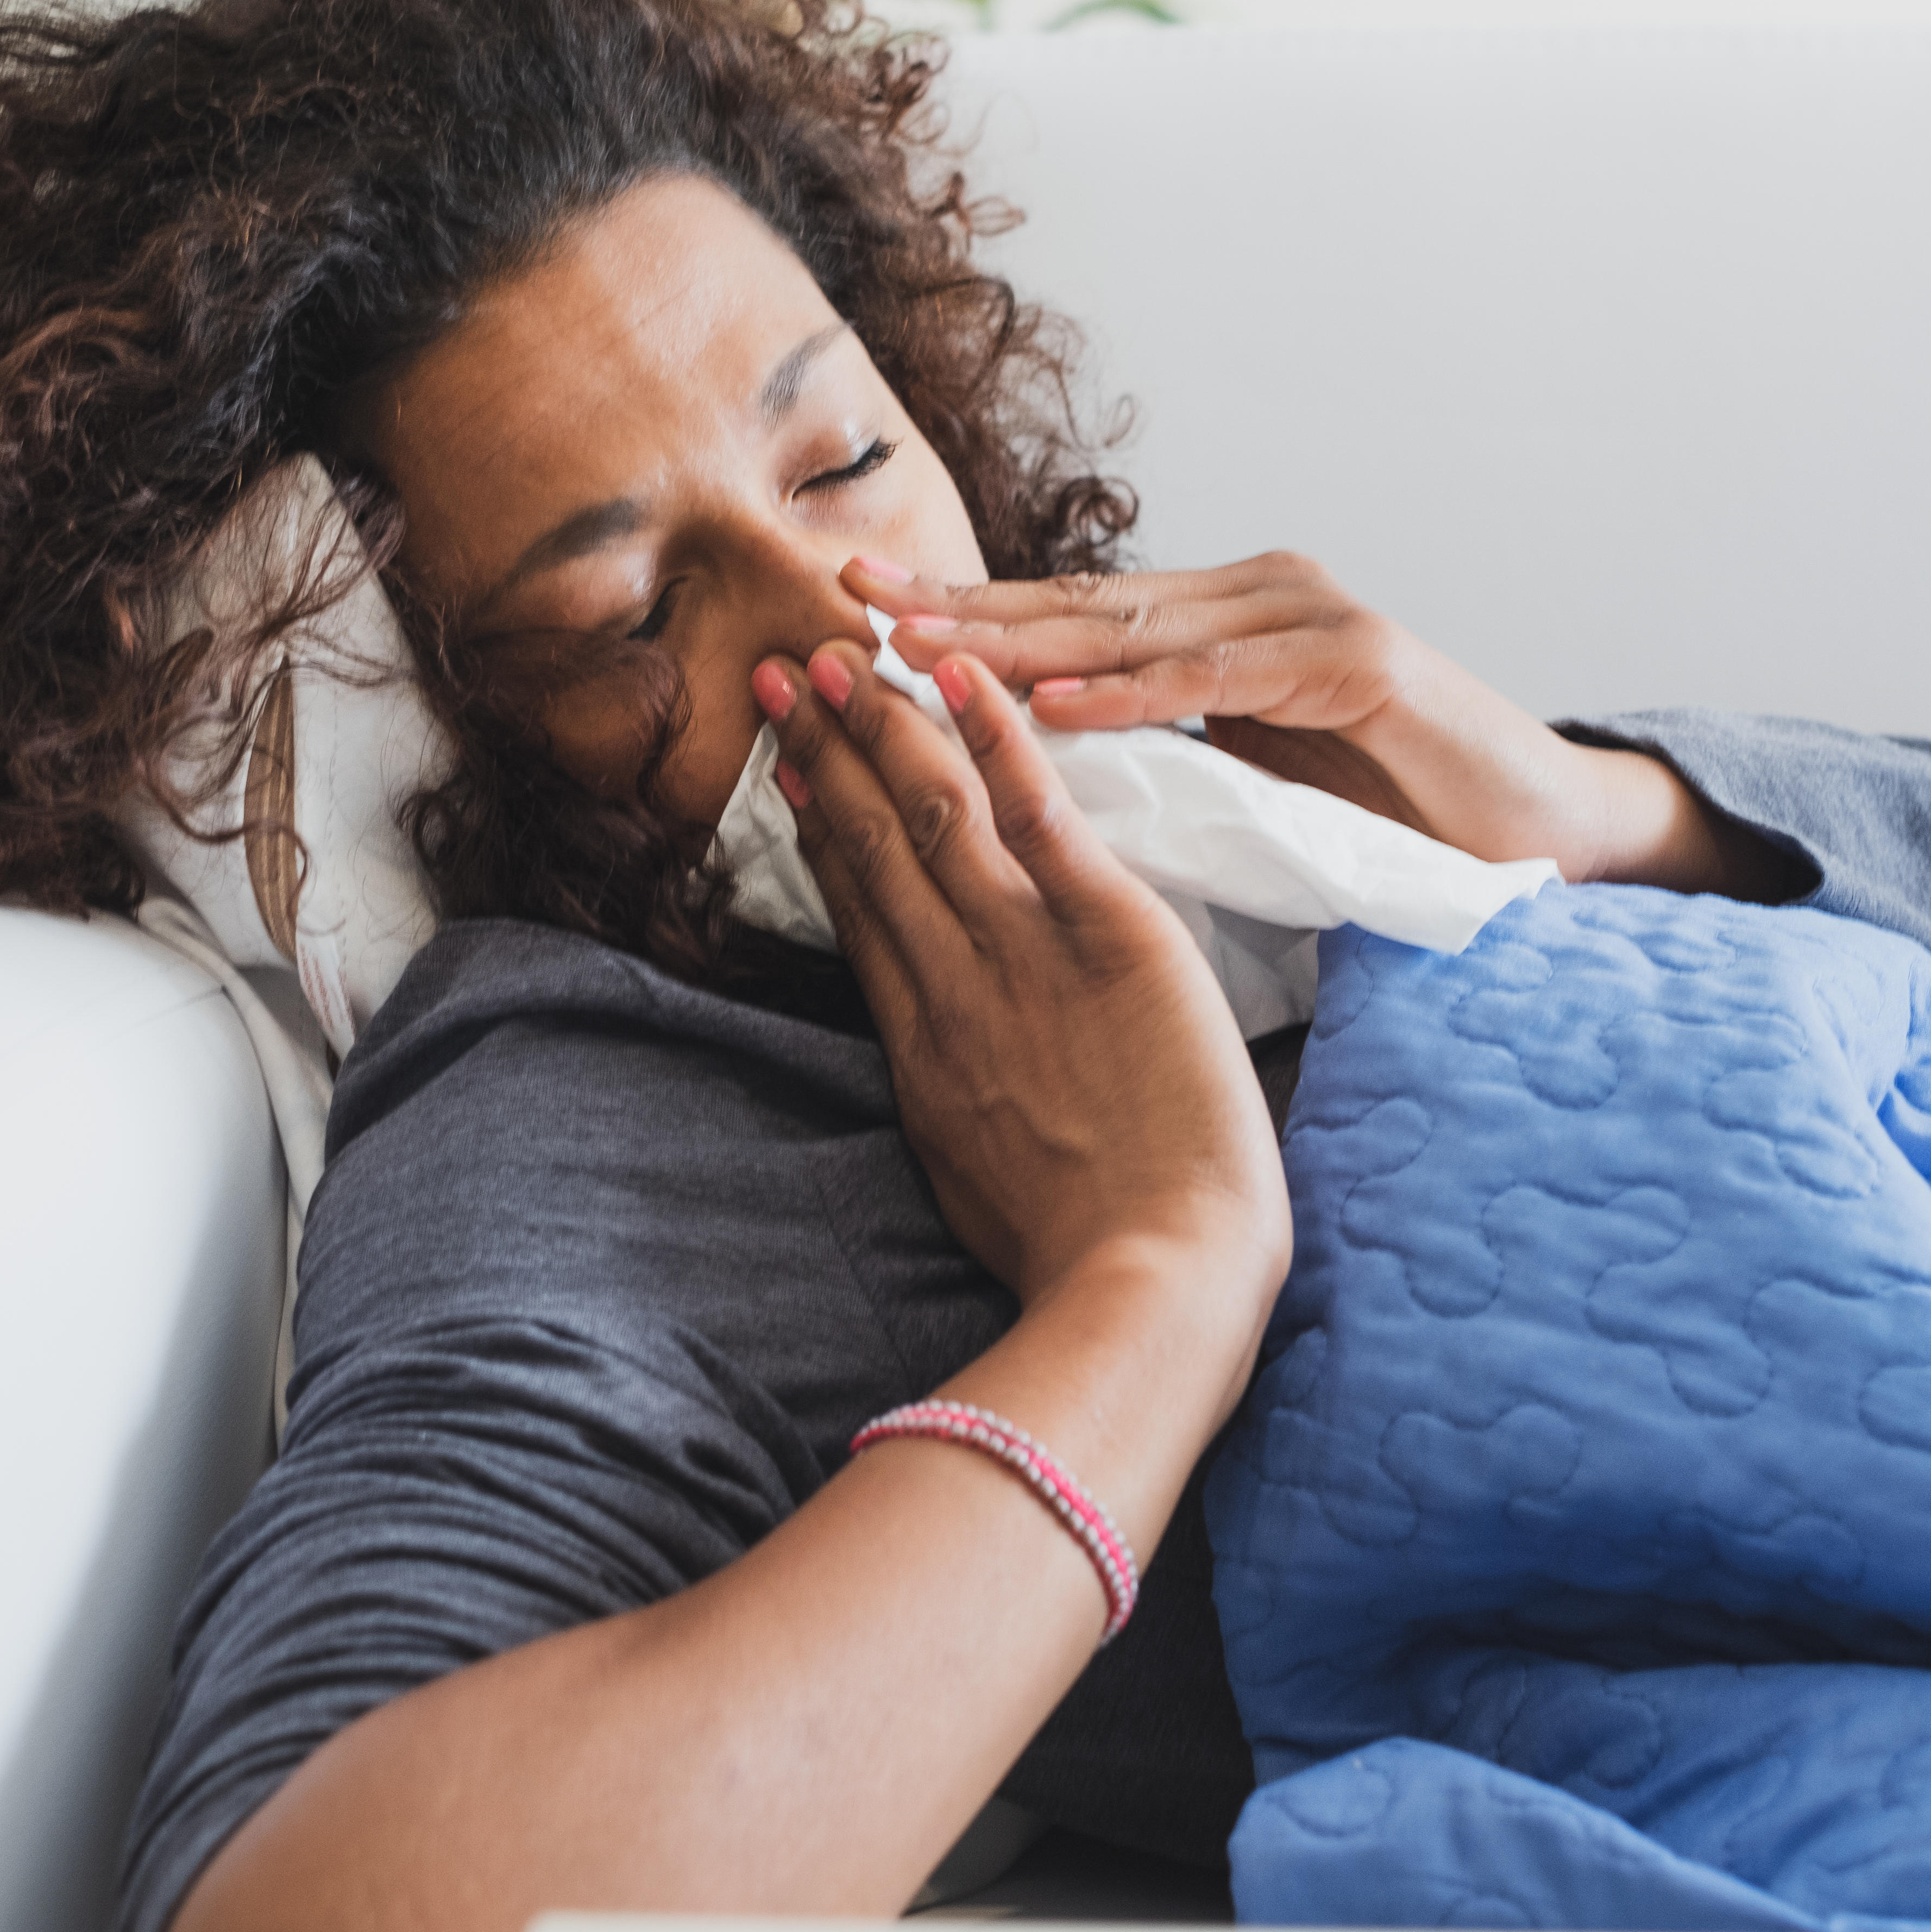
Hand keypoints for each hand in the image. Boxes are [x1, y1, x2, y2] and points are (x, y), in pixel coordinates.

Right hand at [751, 638, 1288, 1316]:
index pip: (858, 907)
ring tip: (841, 651)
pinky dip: (999, 740)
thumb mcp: (975, 1178)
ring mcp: (1022, 953)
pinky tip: (961, 676)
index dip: (820, 825)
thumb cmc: (1082, 1256)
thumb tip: (942, 1077)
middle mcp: (952, 984)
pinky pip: (1038, 817)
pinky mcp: (1106, 936)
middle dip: (824, 749)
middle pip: (870, 843)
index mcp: (924, 1044)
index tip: (789, 766)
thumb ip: (953, 1104)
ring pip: (932, 812)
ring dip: (883, 723)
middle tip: (780, 670)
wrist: (1150, 1279)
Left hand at [849, 552, 1782, 896]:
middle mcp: (1256, 597)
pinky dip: (1136, 692)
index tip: (854, 618)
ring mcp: (1310, 619)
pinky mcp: (1358, 663)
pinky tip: (1052, 701)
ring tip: (918, 643)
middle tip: (848, 596)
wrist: (1536, 836)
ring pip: (1136, 629)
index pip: (1067, 617)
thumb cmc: (1390, 814)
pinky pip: (1222, 680)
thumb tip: (1034, 764)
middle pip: (1080, 604)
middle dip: (959, 604)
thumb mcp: (1243, 779)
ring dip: (1020, 637)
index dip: (960, 617)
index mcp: (1220, 623)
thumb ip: (1156, 753)